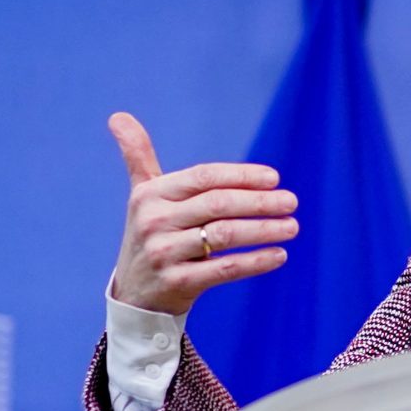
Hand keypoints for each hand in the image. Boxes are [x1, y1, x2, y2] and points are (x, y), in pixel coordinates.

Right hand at [108, 112, 296, 316]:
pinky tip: (280, 255)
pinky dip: (256, 262)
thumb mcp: (141, 196)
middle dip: (259, 202)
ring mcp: (165, 253)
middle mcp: (155, 221)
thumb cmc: (150, 235)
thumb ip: (138, 156)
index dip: (240, 175)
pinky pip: (225, 268)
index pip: (203, 177)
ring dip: (263, 230)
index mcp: (149, 195)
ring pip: (224, 235)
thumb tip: (118, 116)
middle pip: (217, 204)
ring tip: (292, 227)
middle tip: (291, 201)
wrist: (135, 295)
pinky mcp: (179, 283)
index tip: (274, 178)